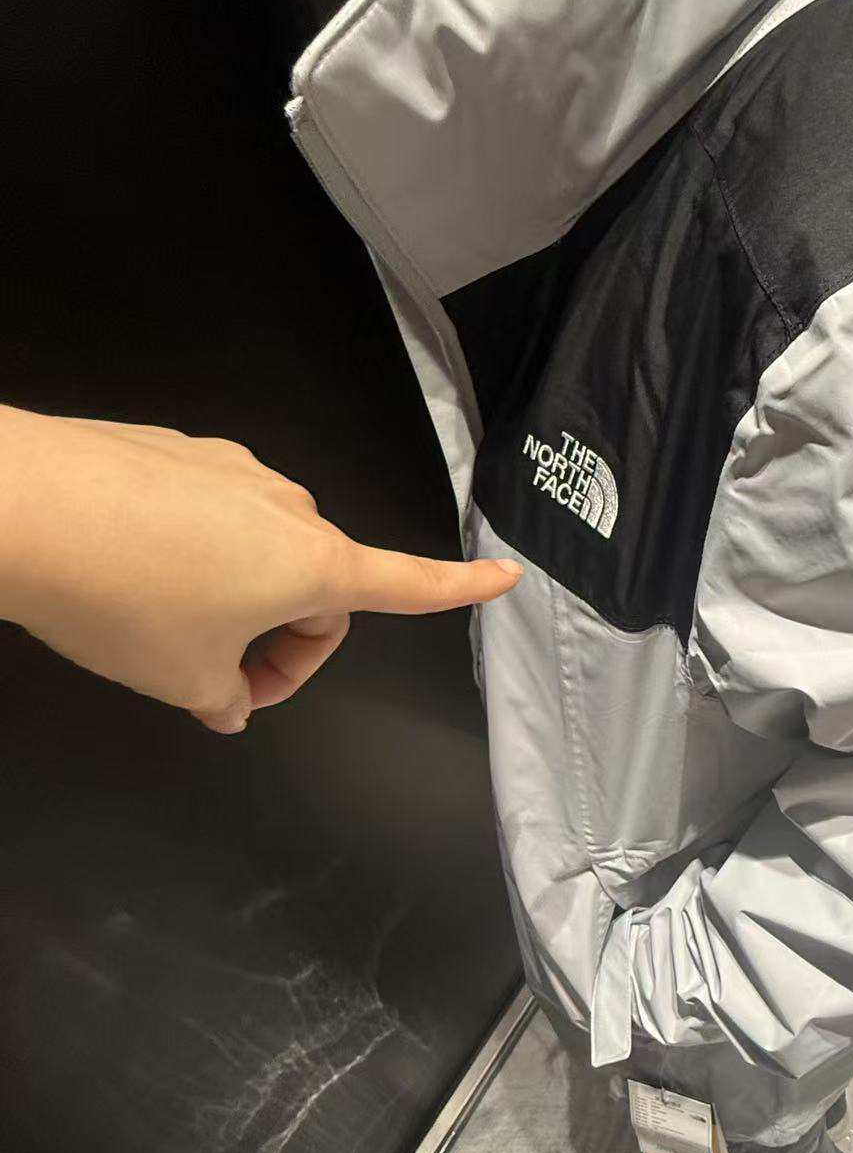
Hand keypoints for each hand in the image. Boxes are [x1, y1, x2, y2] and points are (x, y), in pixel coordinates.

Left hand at [0, 405, 520, 731]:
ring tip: (164, 632)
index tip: (505, 577)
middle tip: (225, 688)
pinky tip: (131, 575)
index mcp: (311, 563)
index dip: (458, 589)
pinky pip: (207, 514)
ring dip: (235, 599)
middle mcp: (284, 506)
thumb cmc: (117, 594)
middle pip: (317, 585)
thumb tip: (229, 701)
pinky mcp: (175, 451)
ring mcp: (228, 470)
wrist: (18, 505)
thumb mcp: (183, 679)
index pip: (405, 583)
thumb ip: (226, 699)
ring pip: (259, 550)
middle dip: (285, 641)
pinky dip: (188, 554)